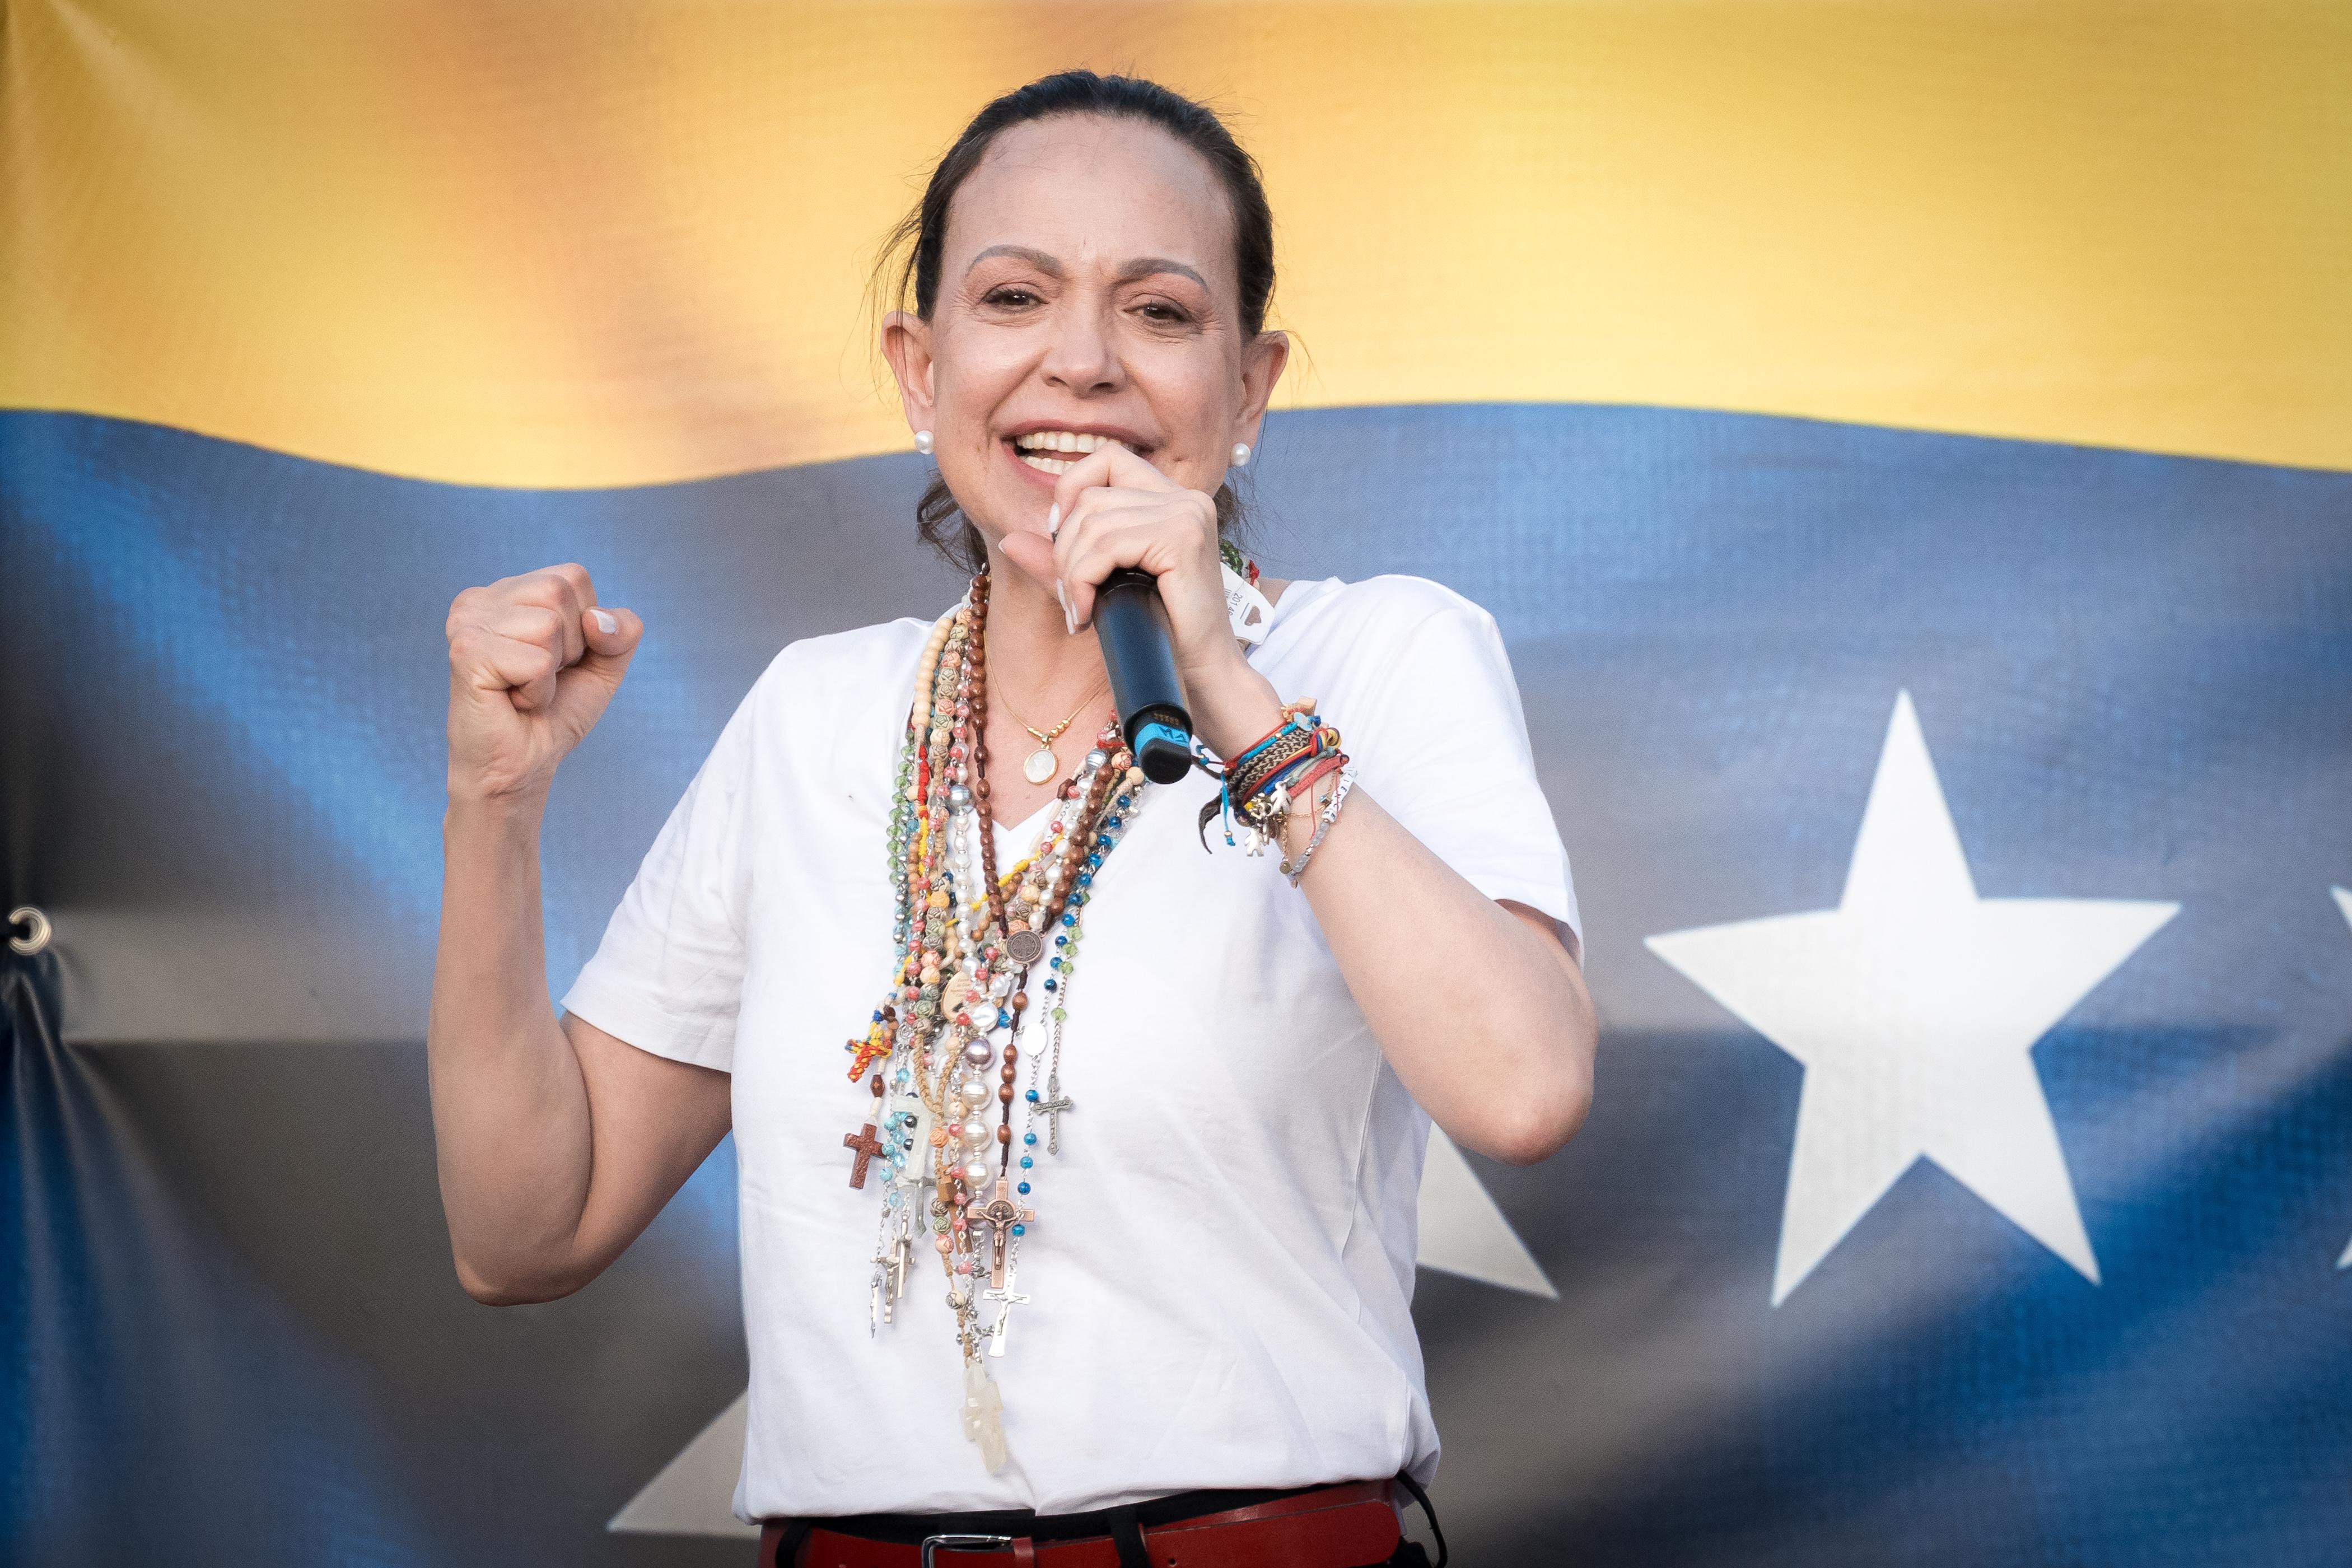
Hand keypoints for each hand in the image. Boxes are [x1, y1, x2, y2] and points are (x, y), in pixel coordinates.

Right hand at [444, 563, 641, 803]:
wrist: (521, 766)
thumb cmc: (554, 712)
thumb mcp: (604, 664)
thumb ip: (621, 630)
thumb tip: (596, 620)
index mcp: (507, 591)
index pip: (573, 576)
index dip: (584, 625)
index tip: (556, 659)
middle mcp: (479, 598)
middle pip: (560, 590)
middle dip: (570, 646)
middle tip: (538, 676)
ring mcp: (467, 622)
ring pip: (549, 624)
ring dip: (551, 671)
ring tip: (524, 688)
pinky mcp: (466, 652)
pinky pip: (536, 661)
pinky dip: (538, 691)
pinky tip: (512, 701)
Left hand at [995, 443, 1240, 690]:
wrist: (1203, 675)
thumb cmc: (1159, 633)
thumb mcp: (1101, 586)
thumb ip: (1060, 560)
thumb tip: (1008, 539)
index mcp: (1173, 499)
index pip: (1109, 458)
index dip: (1072, 489)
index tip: (1061, 538)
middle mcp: (1186, 498)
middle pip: (1091, 496)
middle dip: (1065, 550)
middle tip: (1071, 598)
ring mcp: (1187, 514)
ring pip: (1093, 522)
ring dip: (1071, 573)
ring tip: (1079, 611)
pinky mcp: (1183, 538)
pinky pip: (1107, 546)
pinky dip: (1084, 582)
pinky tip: (1089, 614)